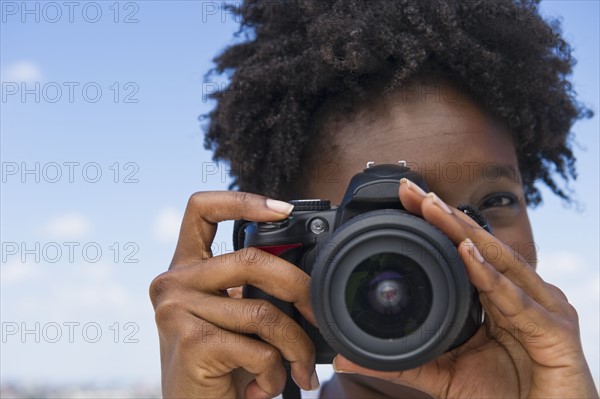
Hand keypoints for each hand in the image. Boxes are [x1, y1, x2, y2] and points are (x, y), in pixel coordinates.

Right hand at [149, 191, 319, 398]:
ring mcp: (177, 310)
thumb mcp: (233, 318)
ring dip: (296, 347)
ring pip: (264, 312)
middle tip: (319, 317)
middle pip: (252, 259)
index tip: (284, 209)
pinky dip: (276, 373)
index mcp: (185, 268)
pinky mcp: (190, 342)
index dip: (243, 200)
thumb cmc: (220, 366)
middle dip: (300, 288)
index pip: (201, 209)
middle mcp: (172, 282)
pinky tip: (265, 388)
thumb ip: (252, 289)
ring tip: (299, 369)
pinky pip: (259, 349)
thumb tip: (308, 279)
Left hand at [332, 179, 597, 397]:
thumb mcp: (444, 375)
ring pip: (498, 262)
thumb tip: (347, 358)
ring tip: (433, 209)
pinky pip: (517, 300)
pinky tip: (469, 255)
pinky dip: (491, 276)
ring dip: (464, 233)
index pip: (464, 252)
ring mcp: (542, 307)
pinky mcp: (557, 331)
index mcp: (497, 298)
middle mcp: (520, 294)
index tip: (402, 201)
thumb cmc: (503, 398)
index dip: (437, 225)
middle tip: (412, 191)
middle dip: (444, 216)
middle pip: (480, 247)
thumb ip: (401, 363)